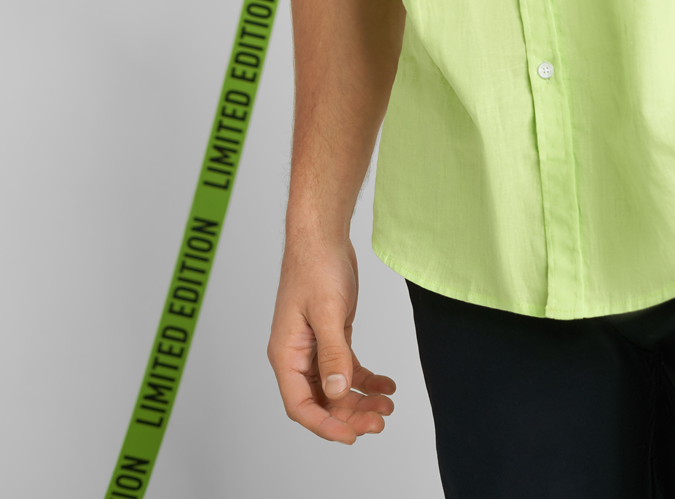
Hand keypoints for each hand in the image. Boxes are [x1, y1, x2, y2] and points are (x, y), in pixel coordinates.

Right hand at [268, 236, 395, 443]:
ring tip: (388, 406)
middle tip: (379, 422)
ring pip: (337, 388)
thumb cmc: (316, 268)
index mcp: (286, 355)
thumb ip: (333, 354)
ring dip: (361, 400)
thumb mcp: (327, 312)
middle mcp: (298, 357)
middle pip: (322, 401)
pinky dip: (367, 380)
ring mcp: (315, 349)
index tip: (351, 436)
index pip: (300, 405)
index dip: (325, 425)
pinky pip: (348, 369)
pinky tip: (387, 385)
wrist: (323, 237)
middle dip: (350, 415)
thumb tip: (337, 392)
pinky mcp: (332, 338)